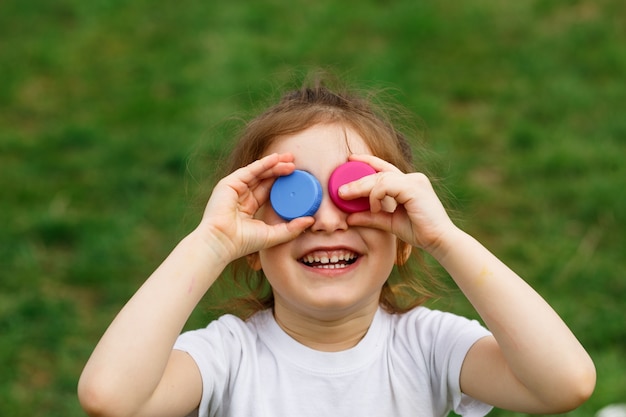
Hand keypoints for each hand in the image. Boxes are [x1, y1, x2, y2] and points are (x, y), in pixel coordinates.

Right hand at [196, 153, 313, 261]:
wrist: (222, 242)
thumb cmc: (244, 242)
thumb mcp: (273, 235)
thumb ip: (292, 228)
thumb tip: (311, 221)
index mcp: (249, 208)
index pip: (268, 191)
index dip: (282, 183)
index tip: (298, 177)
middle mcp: (241, 196)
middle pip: (264, 179)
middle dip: (280, 169)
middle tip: (296, 162)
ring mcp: (235, 189)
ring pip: (258, 172)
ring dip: (274, 164)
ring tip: (290, 158)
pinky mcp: (229, 184)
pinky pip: (249, 170)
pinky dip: (263, 164)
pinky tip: (276, 159)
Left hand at [338, 154, 456, 253]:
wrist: (438, 240)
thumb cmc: (419, 231)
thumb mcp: (388, 222)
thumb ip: (370, 217)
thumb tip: (349, 218)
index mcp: (408, 183)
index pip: (384, 167)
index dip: (368, 161)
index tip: (350, 158)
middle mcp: (412, 178)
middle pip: (379, 173)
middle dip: (357, 179)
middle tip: (340, 190)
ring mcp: (414, 181)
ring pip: (380, 178)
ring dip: (363, 189)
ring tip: (350, 199)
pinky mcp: (414, 187)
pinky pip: (387, 185)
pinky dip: (376, 196)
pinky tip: (375, 208)